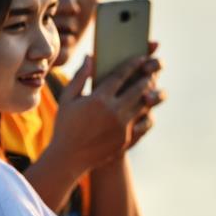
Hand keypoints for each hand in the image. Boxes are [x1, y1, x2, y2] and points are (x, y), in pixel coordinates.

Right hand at [50, 53, 164, 173]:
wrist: (69, 158)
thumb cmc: (65, 126)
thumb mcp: (67, 99)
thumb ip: (80, 77)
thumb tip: (90, 57)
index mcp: (98, 99)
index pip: (121, 76)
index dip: (133, 65)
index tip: (141, 57)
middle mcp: (114, 111)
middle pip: (138, 89)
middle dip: (146, 77)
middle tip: (151, 71)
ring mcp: (122, 126)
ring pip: (143, 105)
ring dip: (148, 94)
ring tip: (150, 87)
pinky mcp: (126, 138)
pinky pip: (143, 122)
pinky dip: (147, 113)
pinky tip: (147, 109)